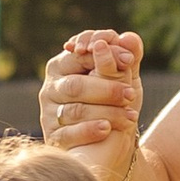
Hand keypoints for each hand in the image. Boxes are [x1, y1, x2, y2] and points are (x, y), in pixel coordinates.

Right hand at [41, 27, 142, 180]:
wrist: (109, 142)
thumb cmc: (114, 102)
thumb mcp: (124, 77)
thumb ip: (127, 56)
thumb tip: (129, 37)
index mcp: (62, 65)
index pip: (79, 54)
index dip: (104, 55)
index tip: (129, 60)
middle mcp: (51, 88)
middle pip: (76, 85)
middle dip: (107, 89)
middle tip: (130, 94)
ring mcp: (49, 114)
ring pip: (74, 110)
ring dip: (105, 112)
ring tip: (130, 116)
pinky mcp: (53, 138)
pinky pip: (68, 134)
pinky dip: (89, 130)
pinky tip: (107, 130)